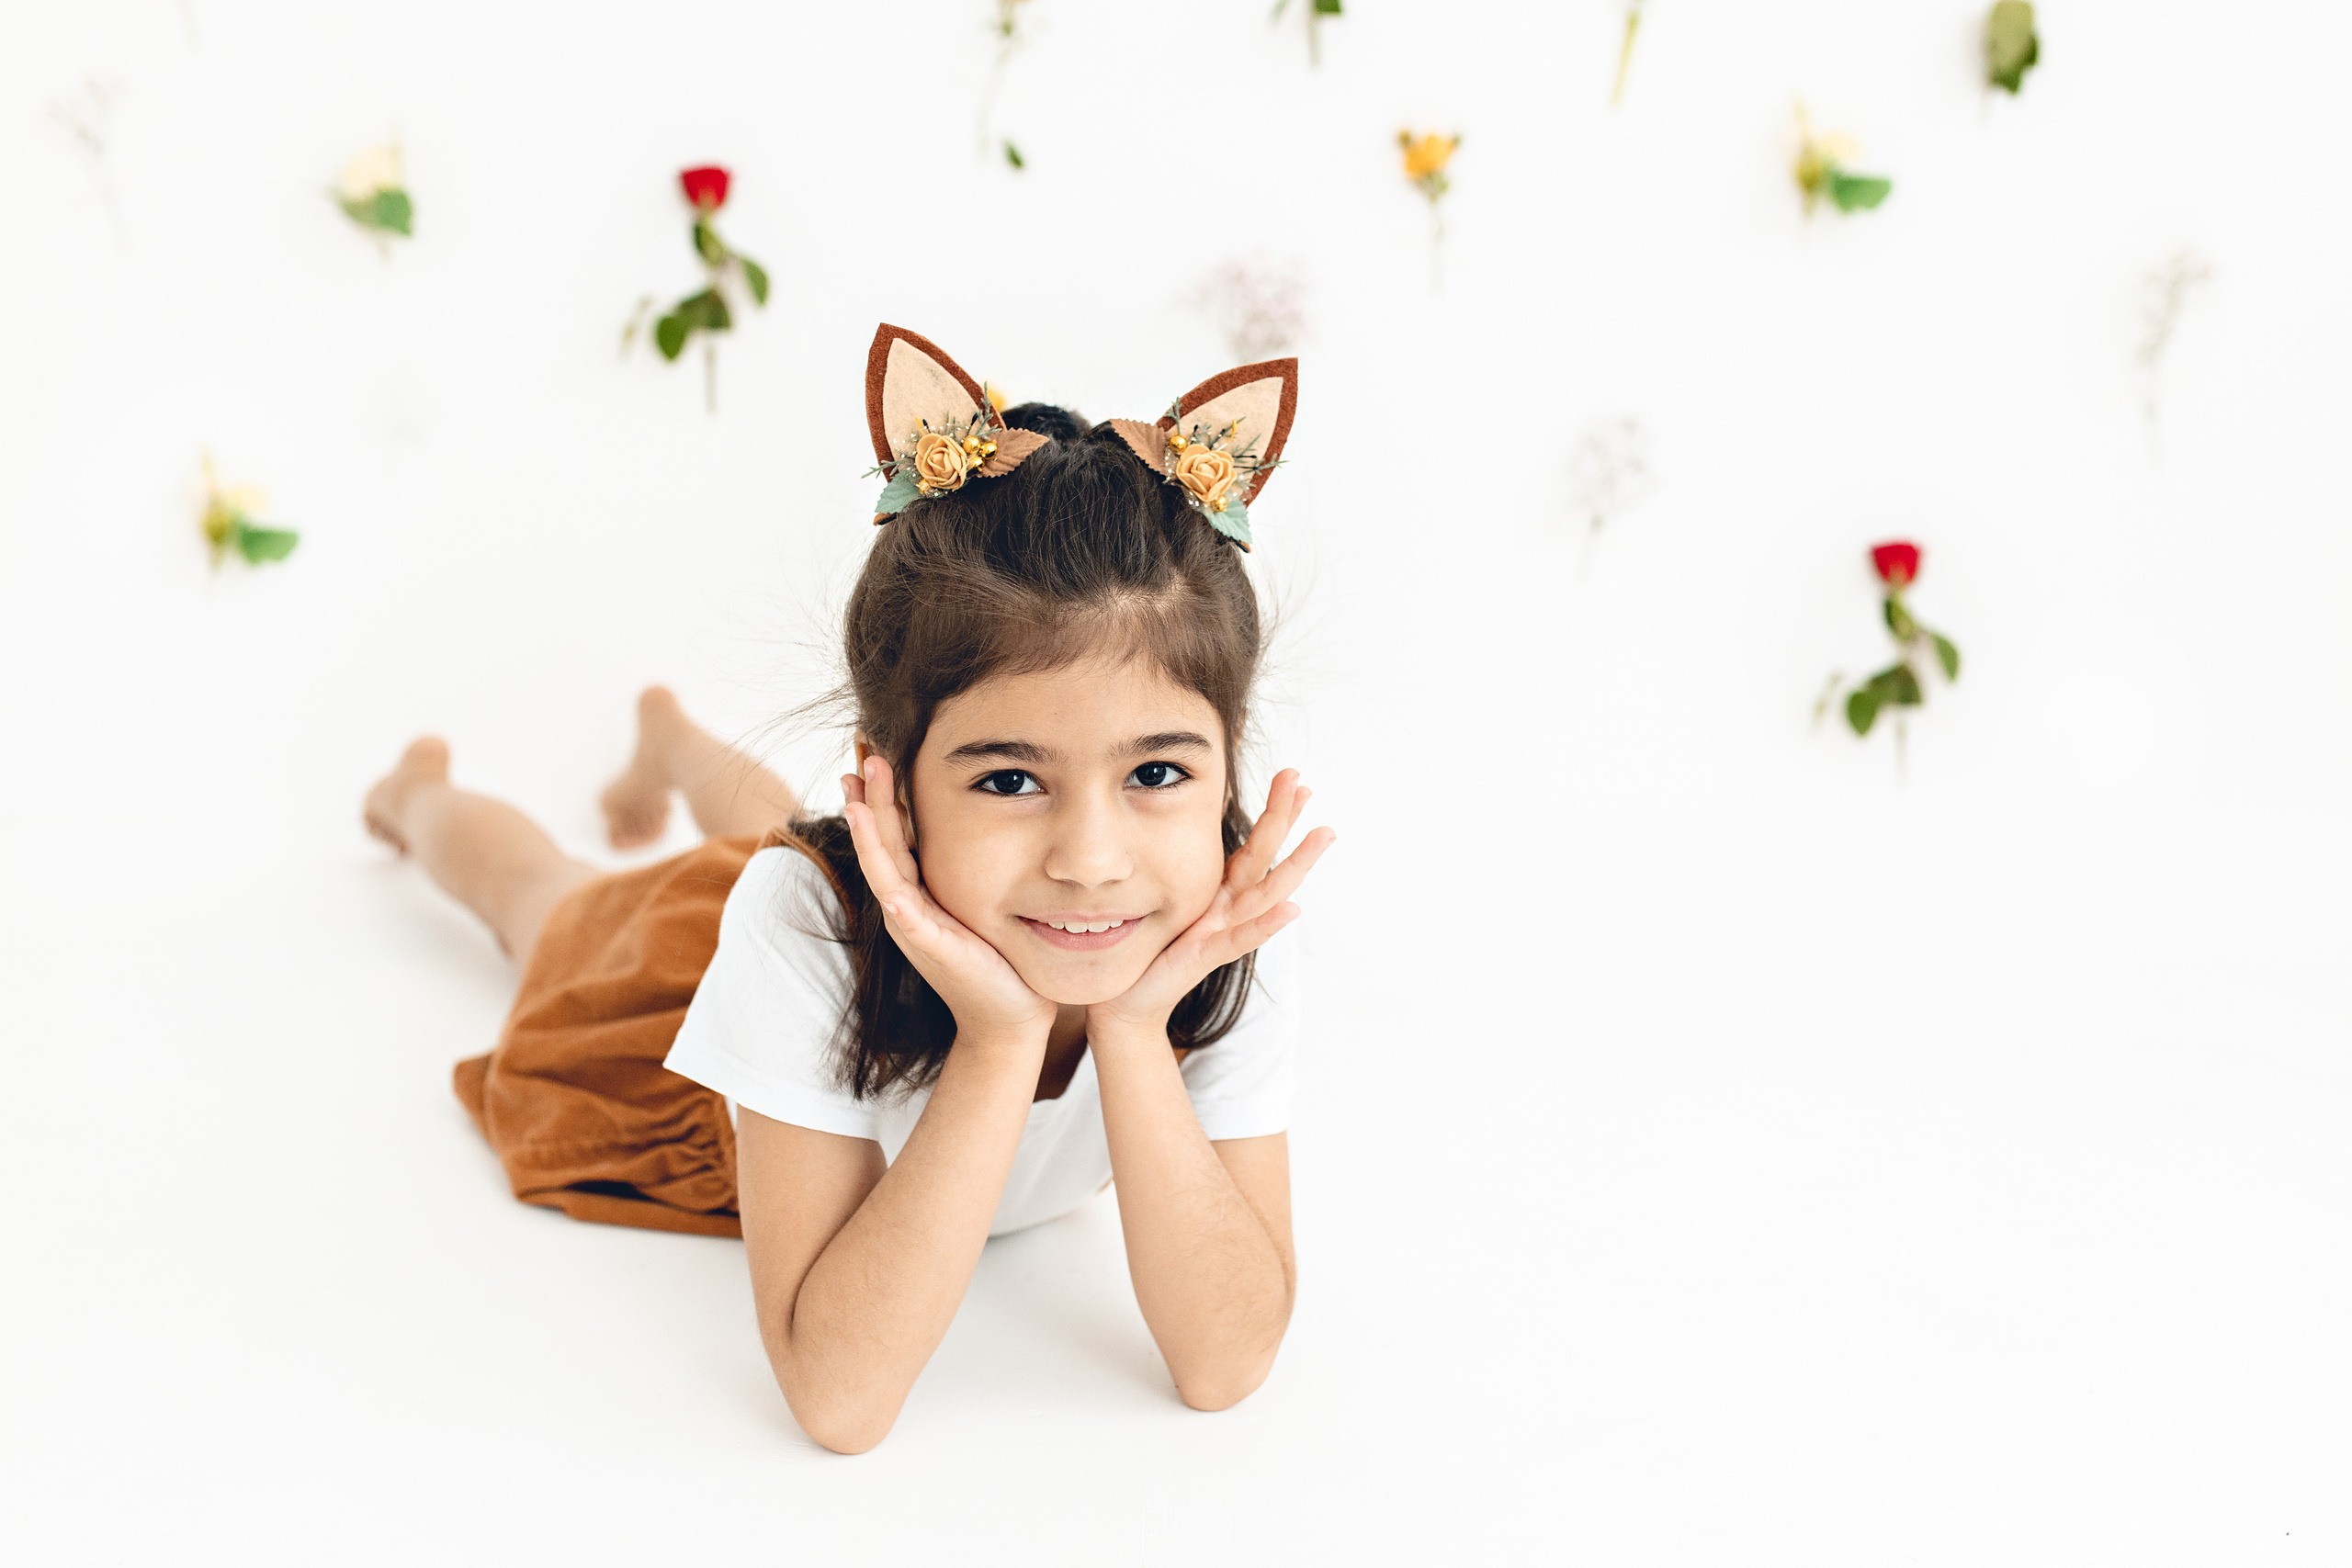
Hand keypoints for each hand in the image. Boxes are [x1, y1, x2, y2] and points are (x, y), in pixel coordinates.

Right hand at [843, 756, 1055, 1045]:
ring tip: (856, 795)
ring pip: (883, 870)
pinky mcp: (934, 948)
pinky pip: (907, 914)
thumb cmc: (1001, 959)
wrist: (1010, 1017)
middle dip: (868, 798)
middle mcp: (908, 907)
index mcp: (918, 894)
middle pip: (880, 843)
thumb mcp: (979, 903)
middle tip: (861, 752)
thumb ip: (971, 868)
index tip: (873, 754)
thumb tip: (987, 825)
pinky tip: (884, 871)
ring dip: (869, 832)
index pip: (893, 835)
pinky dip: (892, 889)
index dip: (881, 796)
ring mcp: (916, 928)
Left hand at [1088, 769, 1335, 1037]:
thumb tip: (1171, 821)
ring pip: (1266, 895)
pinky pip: (1240, 939)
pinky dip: (1267, 925)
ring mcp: (1221, 932)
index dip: (1274, 814)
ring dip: (1295, 865)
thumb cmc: (1146, 949)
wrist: (1126, 1000)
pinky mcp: (1206, 957)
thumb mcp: (1163, 898)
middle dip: (1285, 822)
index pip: (1252, 847)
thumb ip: (1174, 867)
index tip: (1294, 778)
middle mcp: (1226, 909)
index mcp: (1217, 891)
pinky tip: (1293, 908)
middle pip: (1264, 859)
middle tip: (1305, 784)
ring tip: (1323, 834)